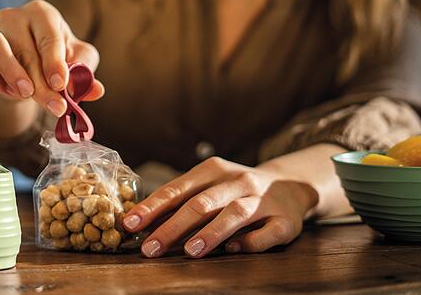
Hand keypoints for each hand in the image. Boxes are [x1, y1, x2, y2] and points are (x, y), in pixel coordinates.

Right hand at [0, 0, 103, 115]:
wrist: (27, 65)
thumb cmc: (55, 57)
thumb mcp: (77, 61)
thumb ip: (85, 72)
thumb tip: (95, 89)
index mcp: (42, 14)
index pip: (48, 36)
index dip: (55, 61)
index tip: (60, 84)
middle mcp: (15, 16)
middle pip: (26, 49)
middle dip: (42, 82)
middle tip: (56, 106)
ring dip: (15, 75)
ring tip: (28, 94)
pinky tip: (12, 94)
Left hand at [122, 157, 318, 257]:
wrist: (291, 186)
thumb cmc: (236, 190)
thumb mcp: (210, 185)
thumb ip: (181, 201)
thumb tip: (140, 225)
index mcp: (213, 170)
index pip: (177, 189)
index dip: (152, 207)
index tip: (129, 224)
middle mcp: (238, 181)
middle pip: (201, 203)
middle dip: (172, 227)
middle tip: (150, 248)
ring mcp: (263, 200)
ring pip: (234, 214)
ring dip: (211, 232)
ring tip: (190, 251)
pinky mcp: (285, 221)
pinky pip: (268, 232)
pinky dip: (250, 242)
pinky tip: (233, 250)